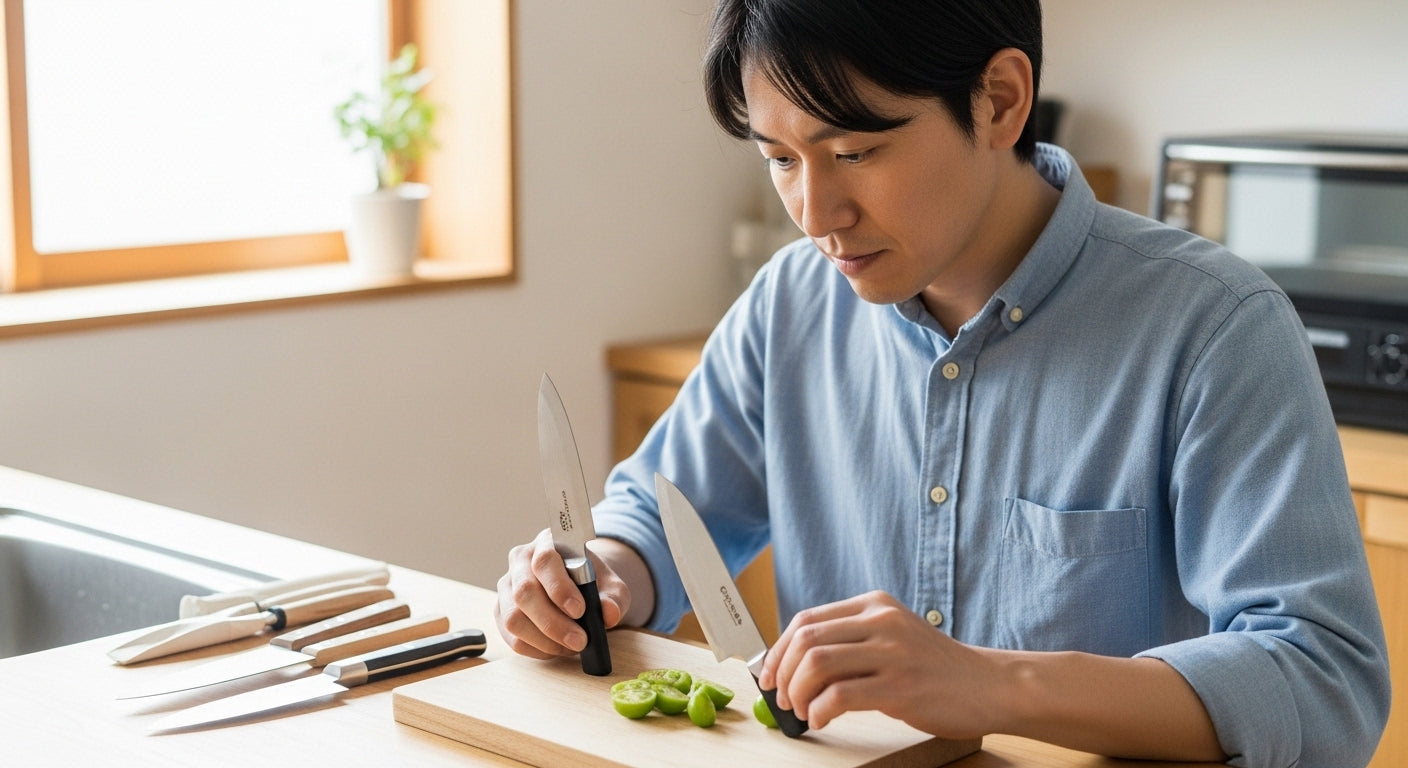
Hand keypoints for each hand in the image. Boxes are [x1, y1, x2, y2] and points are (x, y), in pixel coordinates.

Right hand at [494, 528, 631, 658]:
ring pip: (513, 617)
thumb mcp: (611, 584)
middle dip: (553, 623)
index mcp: (548, 542)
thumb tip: (609, 613)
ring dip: (544, 640)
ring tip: (571, 647)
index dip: (559, 588)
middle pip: (524, 592)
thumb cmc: (592, 580)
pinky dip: (535, 648)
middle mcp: (521, 561)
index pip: (545, 561)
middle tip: (580, 641)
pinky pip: (511, 636)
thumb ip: (614, 597)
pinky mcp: (501, 611)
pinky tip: (556, 649)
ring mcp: (507, 586)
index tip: (580, 610)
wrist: (579, 585)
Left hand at [758, 590, 1001, 736]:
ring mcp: (892, 652)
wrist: (990, 685)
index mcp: (874, 605)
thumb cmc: (936, 668)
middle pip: (806, 640)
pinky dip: (820, 711)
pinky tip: (823, 720)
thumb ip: (853, 640)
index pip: (806, 620)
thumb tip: (796, 664)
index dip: (779, 650)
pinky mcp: (900, 686)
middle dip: (783, 673)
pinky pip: (840, 696)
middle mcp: (881, 621)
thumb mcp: (893, 636)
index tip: (770, 675)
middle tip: (783, 699)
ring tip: (803, 711)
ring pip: (818, 664)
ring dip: (798, 693)